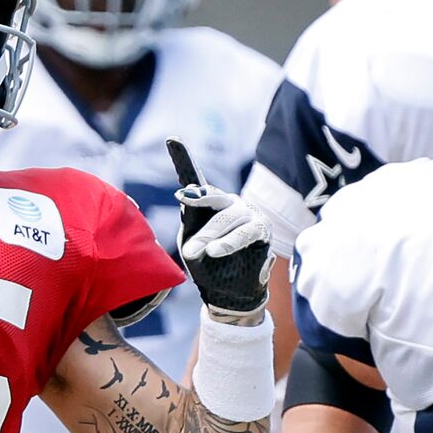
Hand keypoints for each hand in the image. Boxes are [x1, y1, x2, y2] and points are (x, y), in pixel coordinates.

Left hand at [166, 138, 273, 321]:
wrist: (227, 294)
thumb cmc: (207, 266)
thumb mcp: (190, 241)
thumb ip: (189, 217)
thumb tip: (187, 194)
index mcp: (206, 204)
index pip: (193, 177)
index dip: (183, 157)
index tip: (172, 138)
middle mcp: (228, 203)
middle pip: (211, 200)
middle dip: (198, 217)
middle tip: (188, 245)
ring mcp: (247, 214)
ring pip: (227, 218)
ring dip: (212, 237)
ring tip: (198, 254)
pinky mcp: (261, 229)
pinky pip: (246, 232)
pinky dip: (230, 242)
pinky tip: (216, 251)